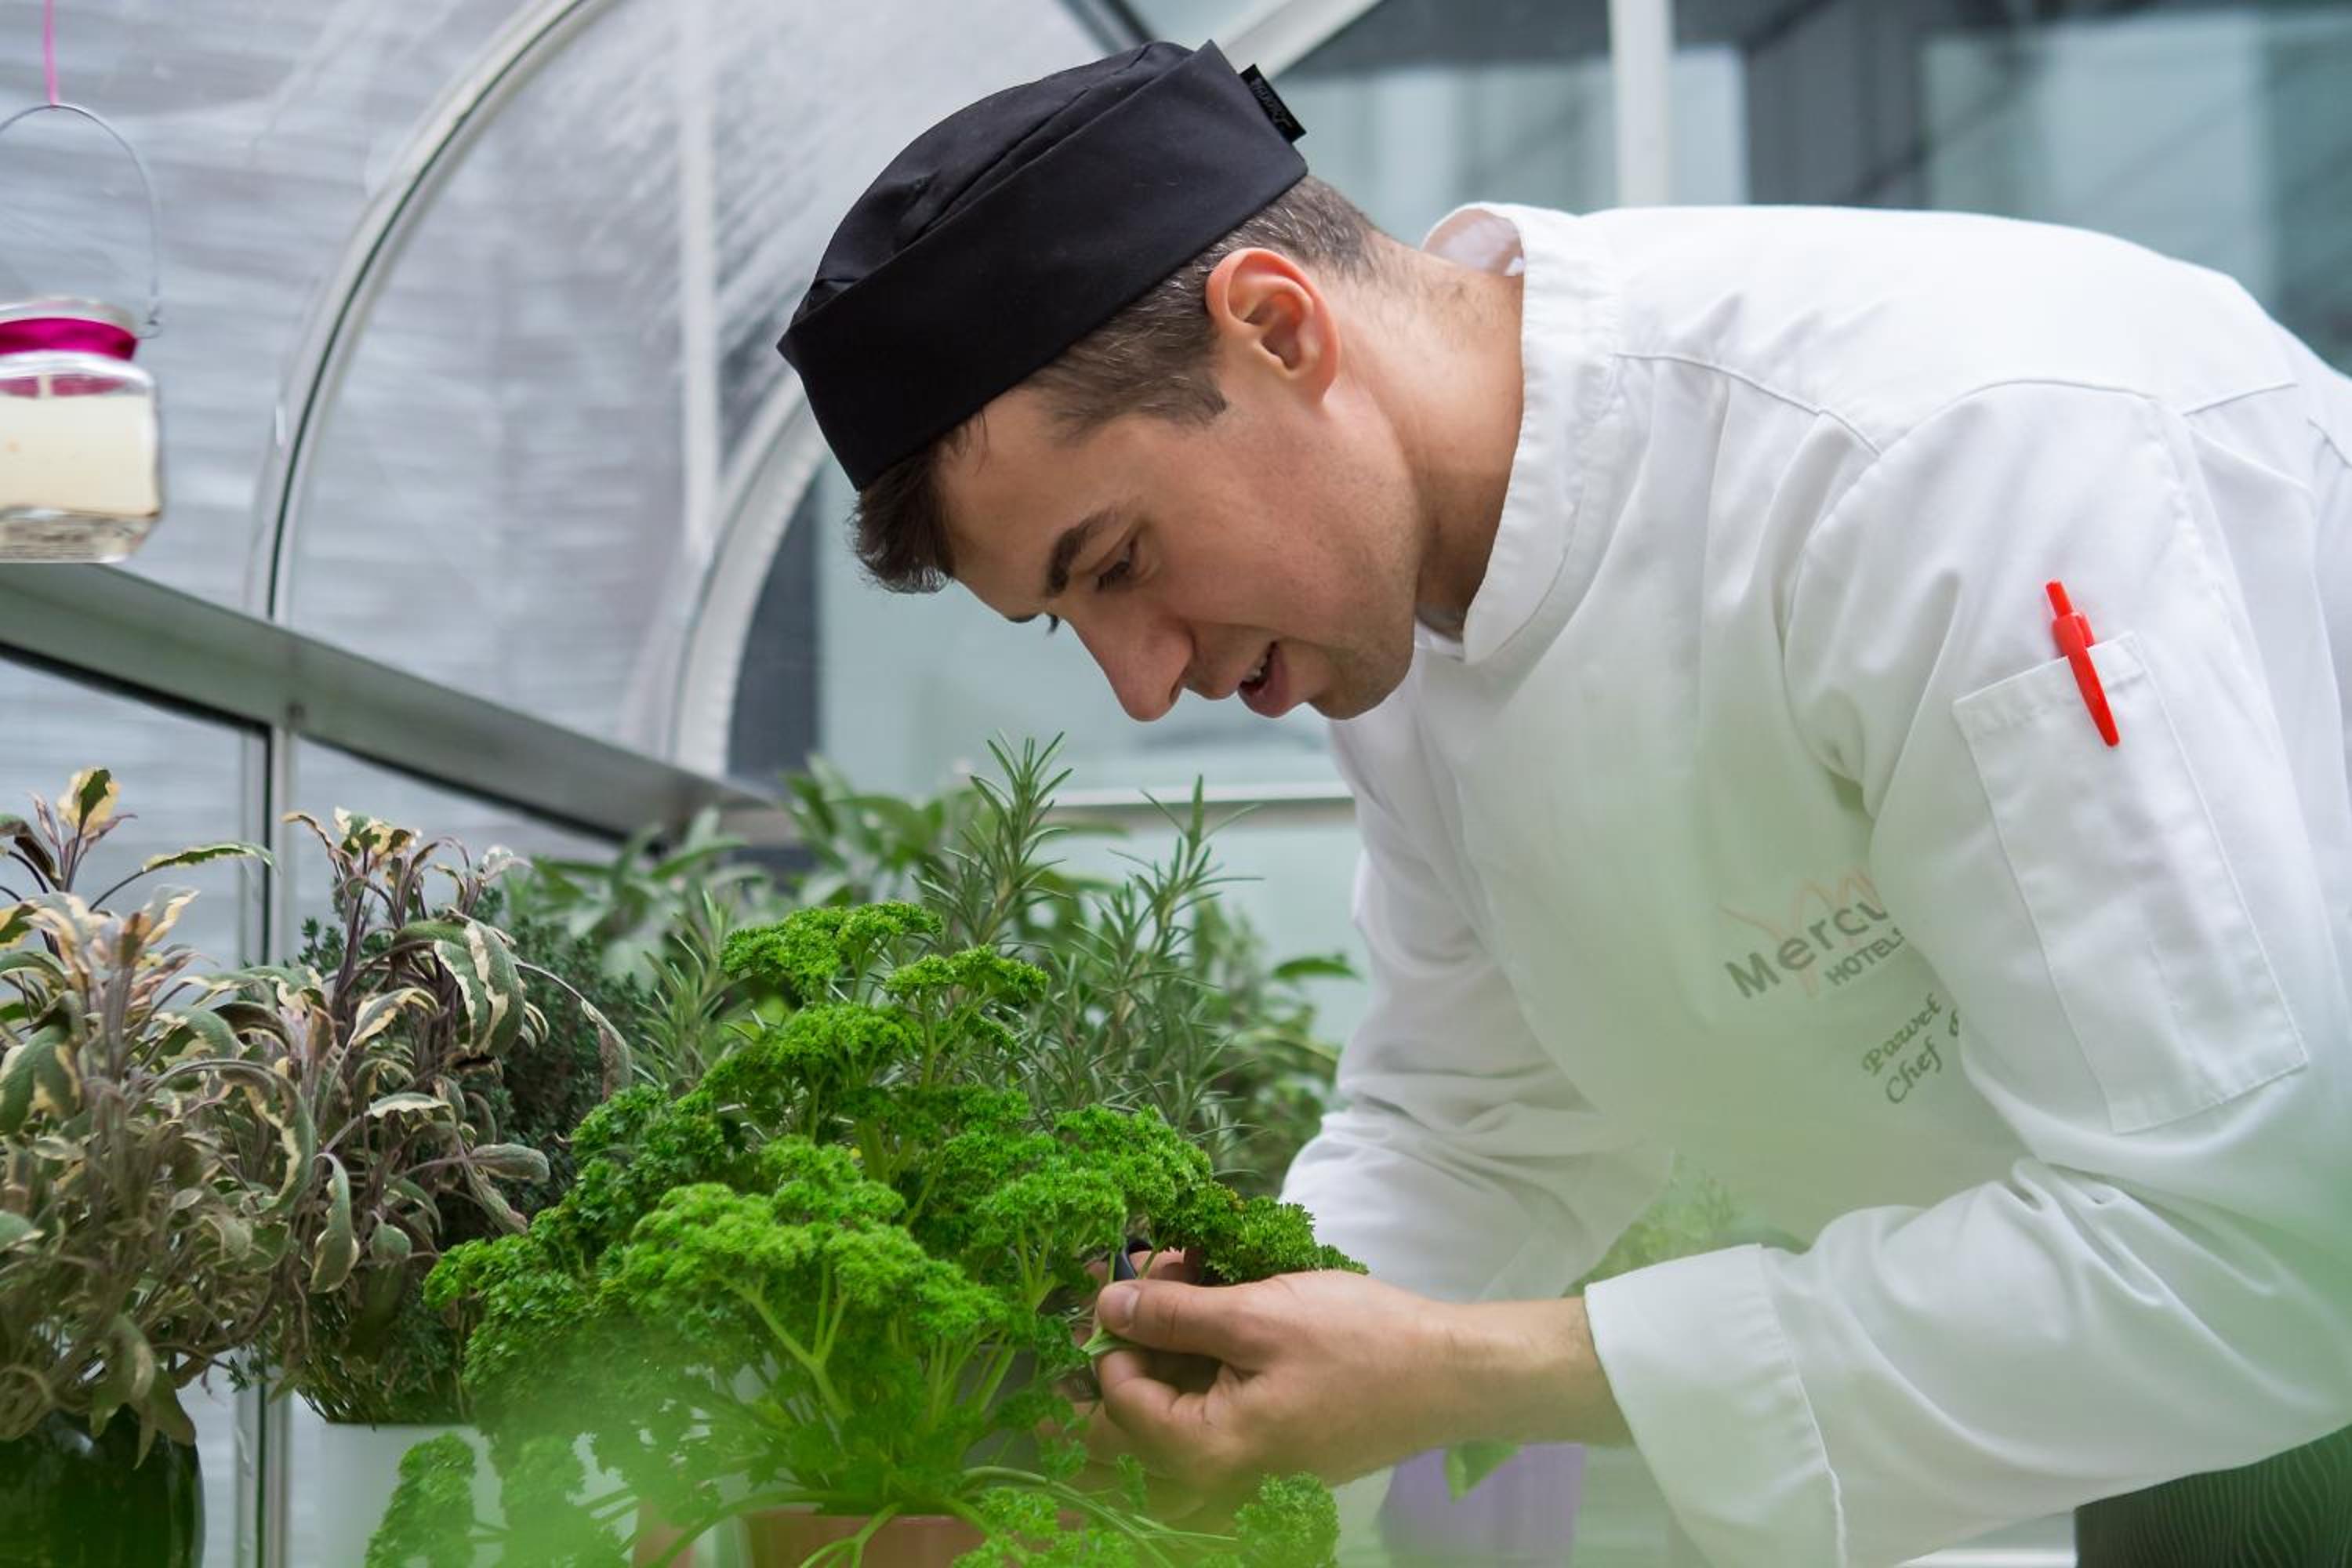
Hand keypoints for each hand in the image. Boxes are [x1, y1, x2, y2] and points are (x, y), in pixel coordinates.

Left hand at [1085, 1269, 1480, 1505]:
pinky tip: (1228, 1301)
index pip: (1117, 1398)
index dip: (1113, 1330)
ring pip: (1178, 1400)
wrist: (1451, 1375)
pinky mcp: (1275, 1442)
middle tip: (1165, 1272)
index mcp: (1205, 1450)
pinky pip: (1218, 1402)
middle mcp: (1219, 1472)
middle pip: (1139, 1410)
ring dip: (1175, 1337)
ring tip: (1199, 1274)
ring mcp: (1249, 1461)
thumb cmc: (1356, 1343)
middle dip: (1141, 1334)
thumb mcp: (1256, 1314)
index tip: (1132, 1272)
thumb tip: (1107, 1304)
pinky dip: (1211, 1352)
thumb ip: (1174, 1313)